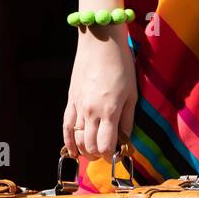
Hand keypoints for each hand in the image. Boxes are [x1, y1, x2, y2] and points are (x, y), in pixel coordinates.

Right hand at [63, 25, 135, 161]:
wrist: (100, 41)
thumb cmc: (120, 64)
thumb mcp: (132, 92)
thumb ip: (127, 119)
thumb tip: (126, 139)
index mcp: (109, 111)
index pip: (105, 146)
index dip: (109, 155)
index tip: (114, 154)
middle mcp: (91, 112)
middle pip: (89, 146)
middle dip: (97, 155)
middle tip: (104, 154)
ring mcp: (78, 107)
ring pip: (77, 139)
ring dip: (84, 151)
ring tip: (91, 153)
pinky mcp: (70, 100)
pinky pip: (66, 126)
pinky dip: (68, 141)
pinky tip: (72, 151)